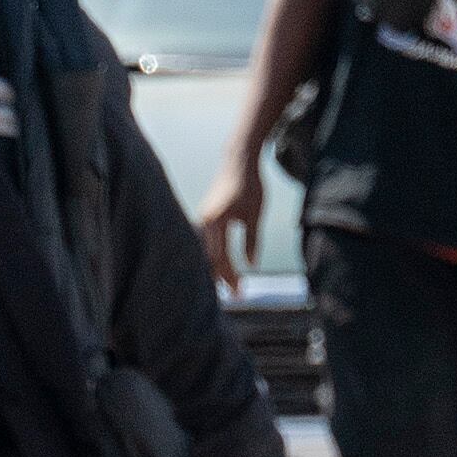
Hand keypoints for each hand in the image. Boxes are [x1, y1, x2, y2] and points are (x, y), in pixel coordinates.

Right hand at [197, 150, 265, 295]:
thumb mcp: (255, 214)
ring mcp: (201, 221)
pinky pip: (203, 244)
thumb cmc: (249, 185)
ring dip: (214, 270)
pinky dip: (210, 258)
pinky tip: (217, 267)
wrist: (238, 160)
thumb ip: (252, 241)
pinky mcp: (203, 219)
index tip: (240, 292)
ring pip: (203, 253)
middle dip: (220, 278)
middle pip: (209, 259)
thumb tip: (251, 267)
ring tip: (225, 285)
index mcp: (216, 221)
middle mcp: (204, 222)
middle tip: (234, 295)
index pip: (221, 258)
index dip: (230, 277)